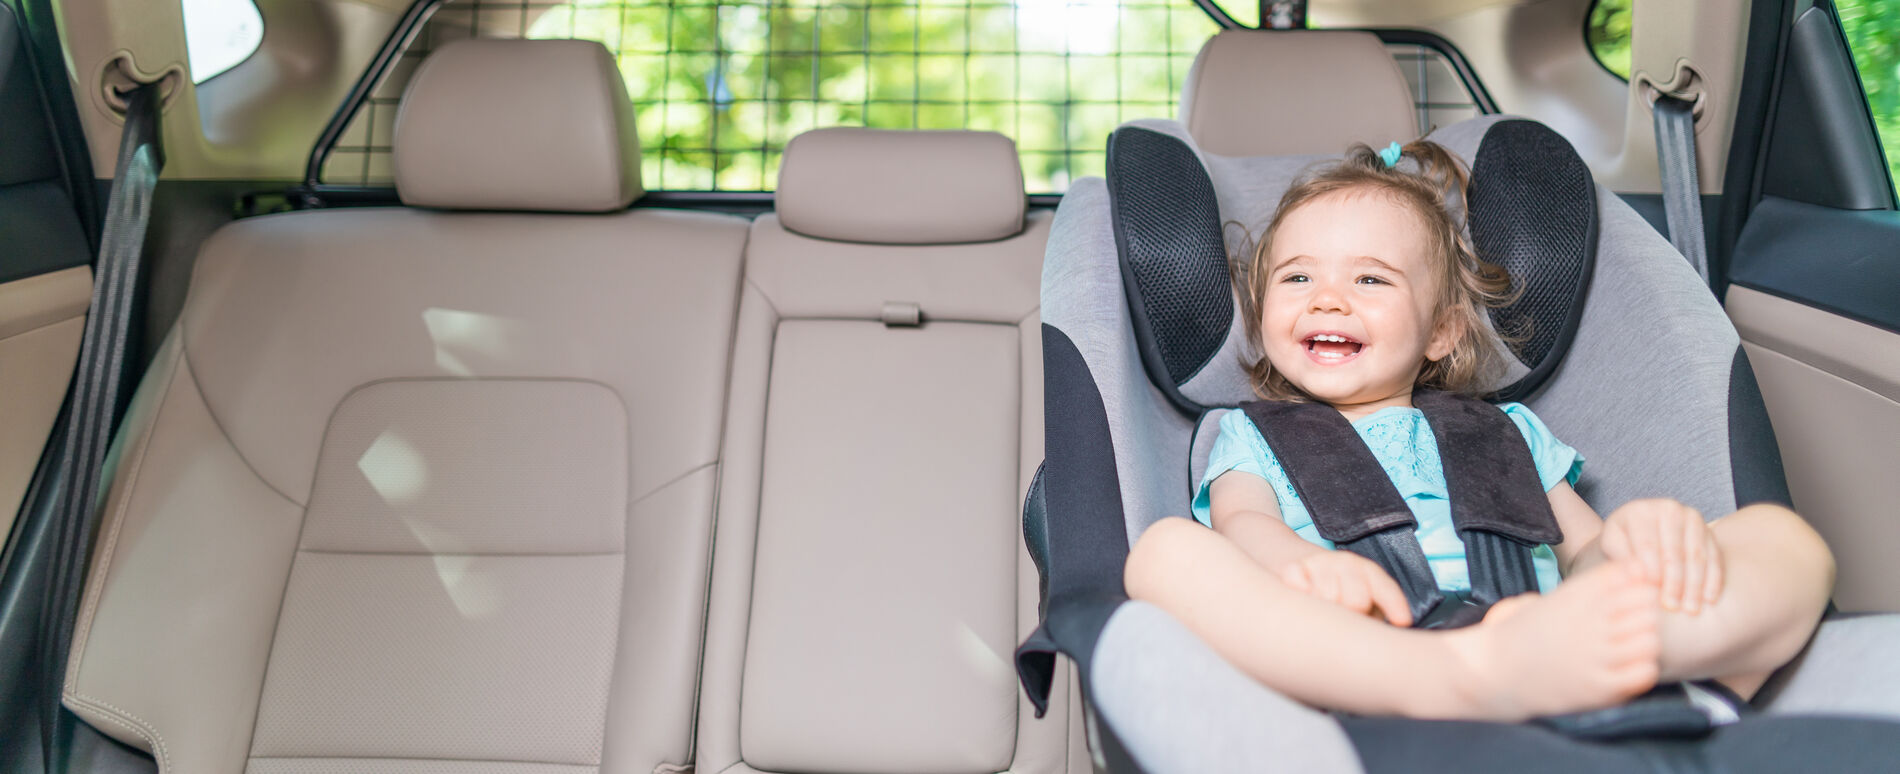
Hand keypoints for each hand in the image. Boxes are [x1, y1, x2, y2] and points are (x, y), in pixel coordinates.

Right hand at [1278, 550, 1413, 625]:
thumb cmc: (1327, 585)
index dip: (1395, 604)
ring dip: (1322, 610)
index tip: (1402, 621)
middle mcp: (1345, 562)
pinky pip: (1301, 590)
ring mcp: (1318, 564)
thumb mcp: (1355, 595)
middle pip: (1357, 600)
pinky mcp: (1292, 568)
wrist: (1282, 552)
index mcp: (1365, 570)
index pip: (1384, 587)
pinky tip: (1301, 599)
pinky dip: (1301, 598)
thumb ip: (1370, 615)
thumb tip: (1377, 639)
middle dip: (1350, 615)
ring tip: (1319, 608)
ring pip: (1328, 598)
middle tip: (1340, 617)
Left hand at [1600, 498, 1724, 613]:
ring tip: (1691, 609)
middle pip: (1674, 552)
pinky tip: (1709, 599)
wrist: (1640, 533)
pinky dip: (1713, 579)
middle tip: (1671, 607)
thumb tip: (1639, 575)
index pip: (1647, 545)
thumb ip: (1622, 558)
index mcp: (1639, 511)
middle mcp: (1668, 509)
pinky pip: (1714, 557)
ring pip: (1696, 556)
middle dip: (1673, 583)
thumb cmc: (1622, 544)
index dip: (1650, 571)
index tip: (1650, 594)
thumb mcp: (1612, 547)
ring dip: (1695, 585)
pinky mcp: (1708, 530)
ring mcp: (1691, 518)